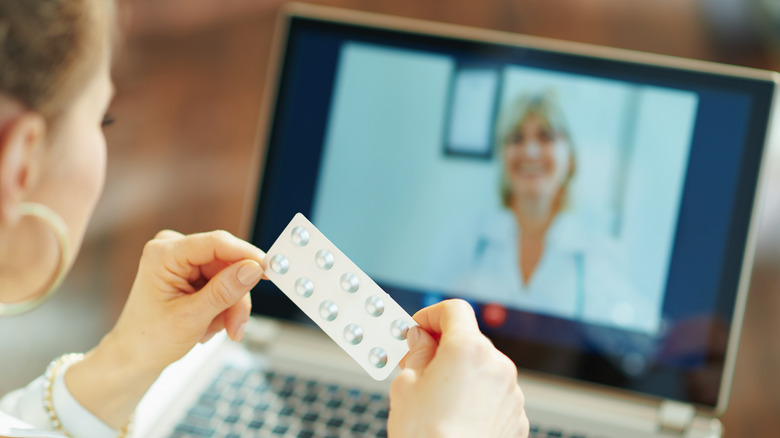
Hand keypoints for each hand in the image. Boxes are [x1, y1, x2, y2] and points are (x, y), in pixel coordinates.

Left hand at [67, 229, 264, 426]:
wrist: (134, 358)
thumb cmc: (149, 339)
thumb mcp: (192, 318)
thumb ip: (225, 291)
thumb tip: (254, 269)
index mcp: (163, 254)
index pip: (216, 243)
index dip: (246, 254)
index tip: (268, 269)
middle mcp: (172, 251)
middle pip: (226, 263)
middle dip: (235, 297)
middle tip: (237, 327)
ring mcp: (182, 262)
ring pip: (228, 276)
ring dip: (230, 307)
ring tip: (220, 331)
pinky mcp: (190, 273)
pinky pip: (222, 283)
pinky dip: (223, 307)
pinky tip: (210, 324)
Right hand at [388, 299, 528, 437]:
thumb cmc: (427, 435)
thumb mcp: (405, 385)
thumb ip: (415, 352)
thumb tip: (419, 339)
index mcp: (469, 348)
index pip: (454, 310)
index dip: (430, 315)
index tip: (416, 329)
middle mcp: (498, 365)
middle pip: (469, 340)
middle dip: (443, 348)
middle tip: (417, 366)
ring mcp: (511, 392)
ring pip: (482, 369)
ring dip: (462, 375)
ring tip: (435, 400)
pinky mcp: (516, 417)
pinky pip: (493, 395)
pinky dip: (476, 399)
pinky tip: (455, 417)